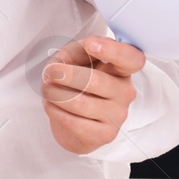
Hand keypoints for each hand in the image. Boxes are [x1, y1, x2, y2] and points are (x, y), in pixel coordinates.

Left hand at [41, 36, 143, 153]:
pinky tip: (51, 105)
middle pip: (96, 81)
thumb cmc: (76, 82)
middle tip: (50, 72)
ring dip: (54, 93)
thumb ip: (78, 50)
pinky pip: (73, 122)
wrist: (72, 118)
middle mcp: (125, 92)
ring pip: (80, 103)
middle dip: (65, 74)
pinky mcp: (105, 134)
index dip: (113, 51)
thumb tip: (82, 51)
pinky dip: (55, 110)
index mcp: (122, 69)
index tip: (91, 44)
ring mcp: (118, 115)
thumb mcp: (74, 58)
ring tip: (47, 89)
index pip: (131, 59)